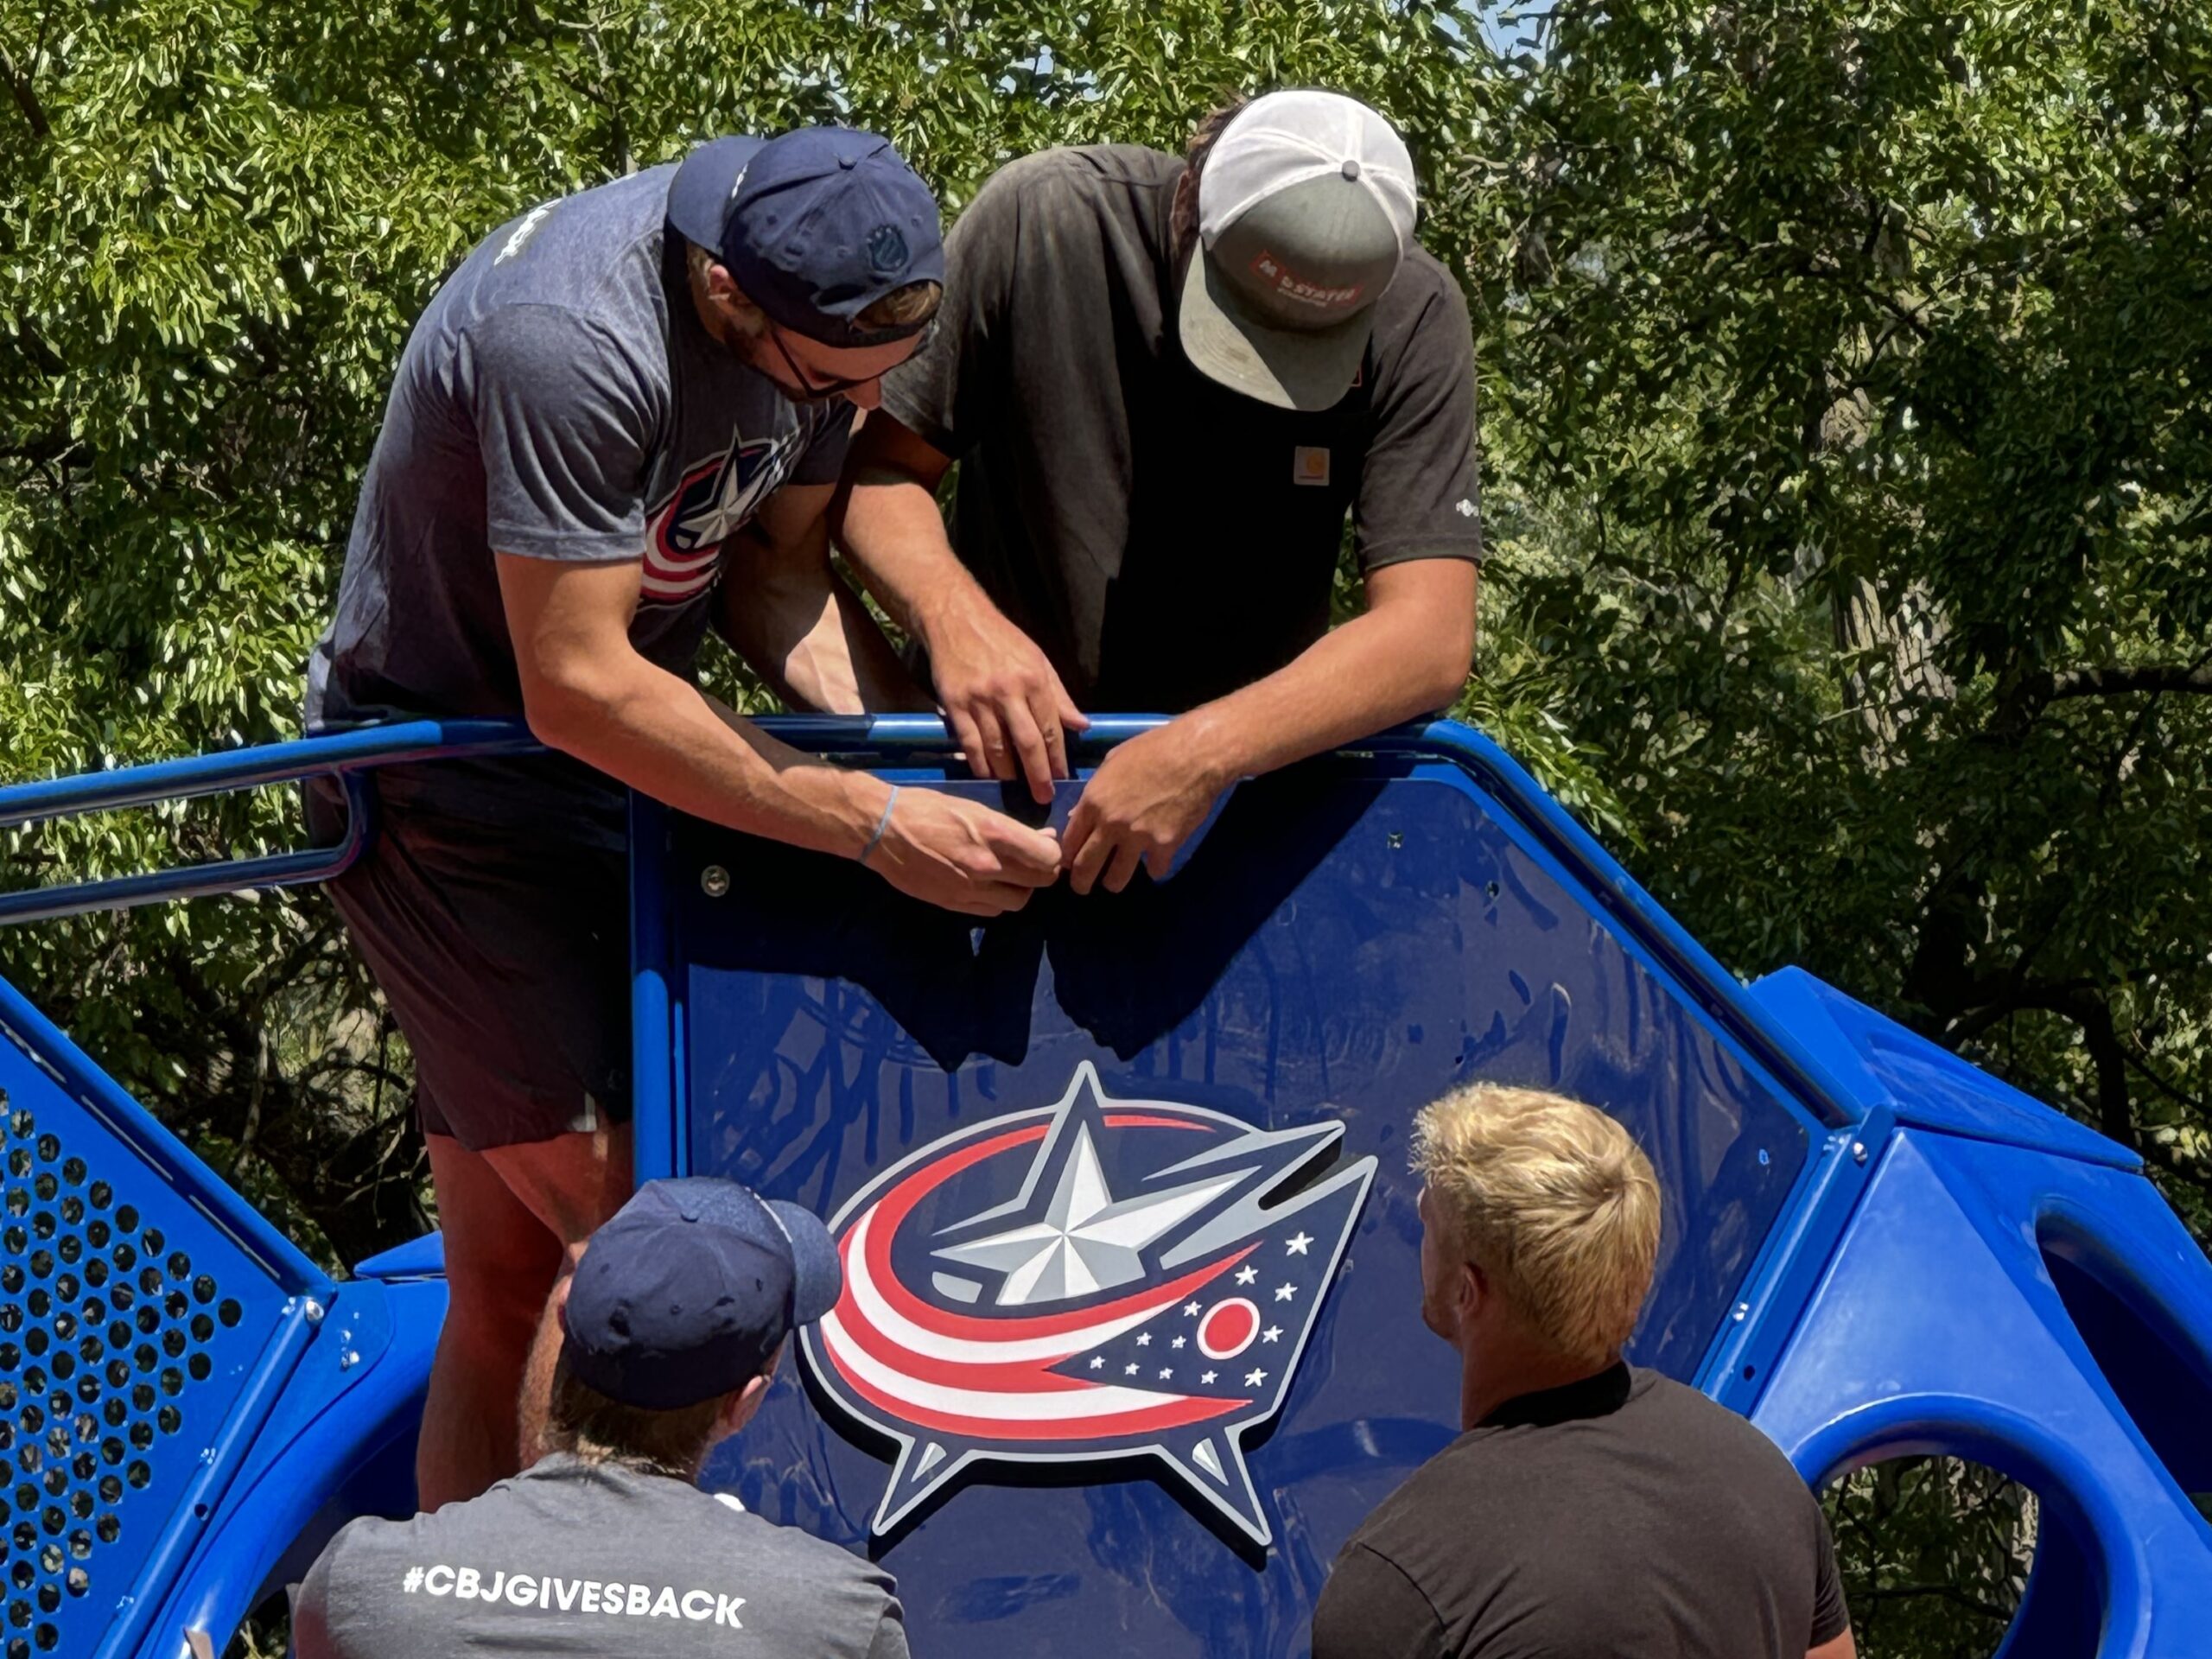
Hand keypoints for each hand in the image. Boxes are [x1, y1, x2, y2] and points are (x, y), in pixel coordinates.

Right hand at [863, 785, 1063, 915]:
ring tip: (1012, 874)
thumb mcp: (973, 807)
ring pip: (1019, 901)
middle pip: (1040, 882)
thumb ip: (1010, 828)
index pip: (1049, 858)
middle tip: (1034, 861)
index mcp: (995, 834)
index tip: (1046, 847)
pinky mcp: (954, 904)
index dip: (1053, 854)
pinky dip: (999, 900)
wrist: (882, 830)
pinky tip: (990, 885)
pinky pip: (993, 911)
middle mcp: (988, 866)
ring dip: (1022, 889)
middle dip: (1043, 872)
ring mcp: (971, 889)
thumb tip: (1043, 839)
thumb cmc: (926, 808)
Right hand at [924, 591, 1088, 804]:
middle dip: (1038, 775)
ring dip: (1008, 774)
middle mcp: (1008, 691)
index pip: (1050, 727)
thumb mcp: (1038, 660)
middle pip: (1027, 743)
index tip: (1062, 778)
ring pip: (997, 748)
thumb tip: (1082, 725)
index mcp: (1033, 679)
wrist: (956, 619)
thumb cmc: (1002, 640)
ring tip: (1017, 788)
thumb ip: (1059, 696)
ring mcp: (979, 700)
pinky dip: (980, 764)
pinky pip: (970, 743)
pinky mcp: (955, 704)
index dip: (1057, 757)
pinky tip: (987, 776)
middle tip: (1043, 797)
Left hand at [1063, 724, 1231, 895]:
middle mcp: (1111, 824)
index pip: (1069, 842)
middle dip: (1081, 882)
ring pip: (1116, 878)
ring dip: (1115, 881)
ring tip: (1116, 880)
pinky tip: (1156, 859)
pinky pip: (1154, 870)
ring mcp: (1138, 838)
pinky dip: (1154, 867)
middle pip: (1086, 867)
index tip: (1070, 863)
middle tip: (1083, 887)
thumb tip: (1079, 815)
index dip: (1067, 856)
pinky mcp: (1165, 846)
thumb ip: (1094, 792)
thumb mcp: (1113, 761)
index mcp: (1094, 802)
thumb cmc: (1154, 748)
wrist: (1196, 754)